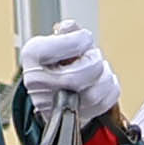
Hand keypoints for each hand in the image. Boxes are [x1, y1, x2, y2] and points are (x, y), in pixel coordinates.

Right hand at [11, 20, 122, 144]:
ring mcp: (55, 103)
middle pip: (87, 70)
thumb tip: (69, 28)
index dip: (83, 39)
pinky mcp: (73, 116)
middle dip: (95, 60)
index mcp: (34, 54)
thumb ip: (66, 31)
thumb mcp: (53, 41)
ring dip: (104, 76)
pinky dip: (109, 89)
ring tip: (95, 71)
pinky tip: (99, 83)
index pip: (75, 42)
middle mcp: (40, 81)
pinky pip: (105, 102)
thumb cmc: (52, 64)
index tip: (79, 41)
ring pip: (97, 90)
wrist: (48, 94)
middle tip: (89, 57)